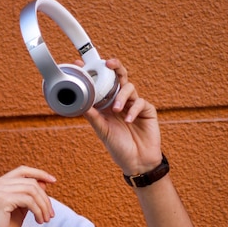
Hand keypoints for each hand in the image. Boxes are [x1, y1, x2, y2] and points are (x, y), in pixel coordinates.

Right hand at [0, 166, 55, 226]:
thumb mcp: (19, 209)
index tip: (53, 181)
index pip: (22, 171)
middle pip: (30, 182)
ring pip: (32, 190)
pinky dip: (38, 210)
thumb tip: (44, 183)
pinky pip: (29, 200)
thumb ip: (28, 196)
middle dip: (45, 198)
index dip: (39, 173)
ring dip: (43, 206)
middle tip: (51, 214)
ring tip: (45, 219)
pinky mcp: (1, 199)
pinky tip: (39, 221)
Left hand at [82, 58, 162, 174]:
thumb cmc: (119, 147)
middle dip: (114, 67)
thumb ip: (93, 117)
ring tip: (116, 110)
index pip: (100, 84)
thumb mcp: (103, 131)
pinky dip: (133, 110)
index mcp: (107, 105)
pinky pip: (140, 102)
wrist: (137, 162)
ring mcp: (134, 104)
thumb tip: (81, 104)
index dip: (92, 73)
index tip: (80, 65)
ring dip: (121, 96)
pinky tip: (128, 120)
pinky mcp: (147, 110)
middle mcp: (120, 101)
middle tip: (108, 64)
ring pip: (129, 87)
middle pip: (118, 77)